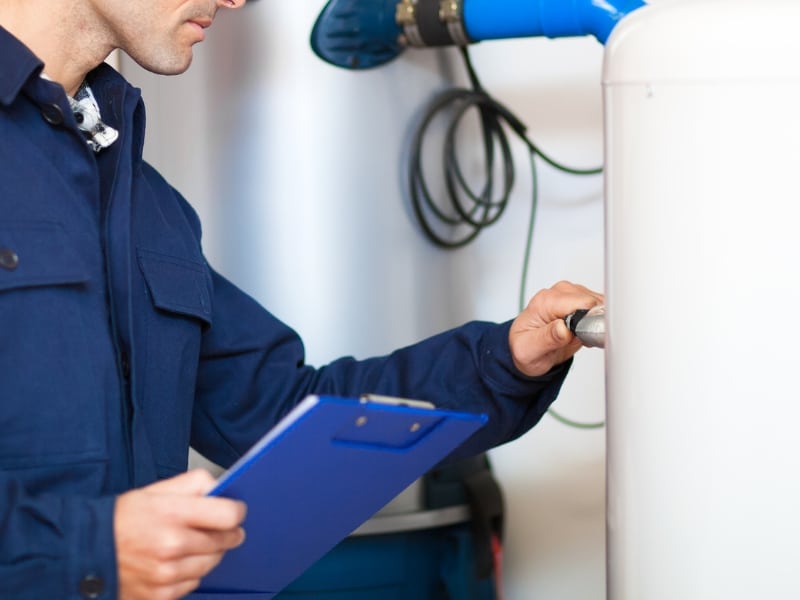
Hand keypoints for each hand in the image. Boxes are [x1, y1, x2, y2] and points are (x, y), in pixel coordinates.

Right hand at [115, 469, 246, 599]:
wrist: (86, 552)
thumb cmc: (123, 518)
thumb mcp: (156, 490)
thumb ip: (193, 484)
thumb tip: (220, 487)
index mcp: (172, 513)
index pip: (228, 515)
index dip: (236, 512)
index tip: (235, 511)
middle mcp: (171, 545)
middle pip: (224, 541)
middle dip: (227, 533)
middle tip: (221, 528)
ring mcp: (166, 574)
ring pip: (211, 563)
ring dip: (210, 554)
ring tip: (194, 544)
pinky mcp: (161, 595)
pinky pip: (193, 584)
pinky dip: (191, 573)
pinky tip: (177, 563)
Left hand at [509, 280, 603, 376]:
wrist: (524, 348)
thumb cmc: (524, 348)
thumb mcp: (529, 350)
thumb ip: (547, 338)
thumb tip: (564, 328)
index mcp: (546, 301)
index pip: (583, 303)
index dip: (590, 321)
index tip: (585, 336)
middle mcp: (559, 293)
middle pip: (595, 302)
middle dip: (594, 323)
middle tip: (581, 339)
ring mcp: (571, 295)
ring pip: (600, 303)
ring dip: (597, 322)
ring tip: (581, 336)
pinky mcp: (579, 301)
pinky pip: (600, 307)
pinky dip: (598, 321)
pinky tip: (585, 332)